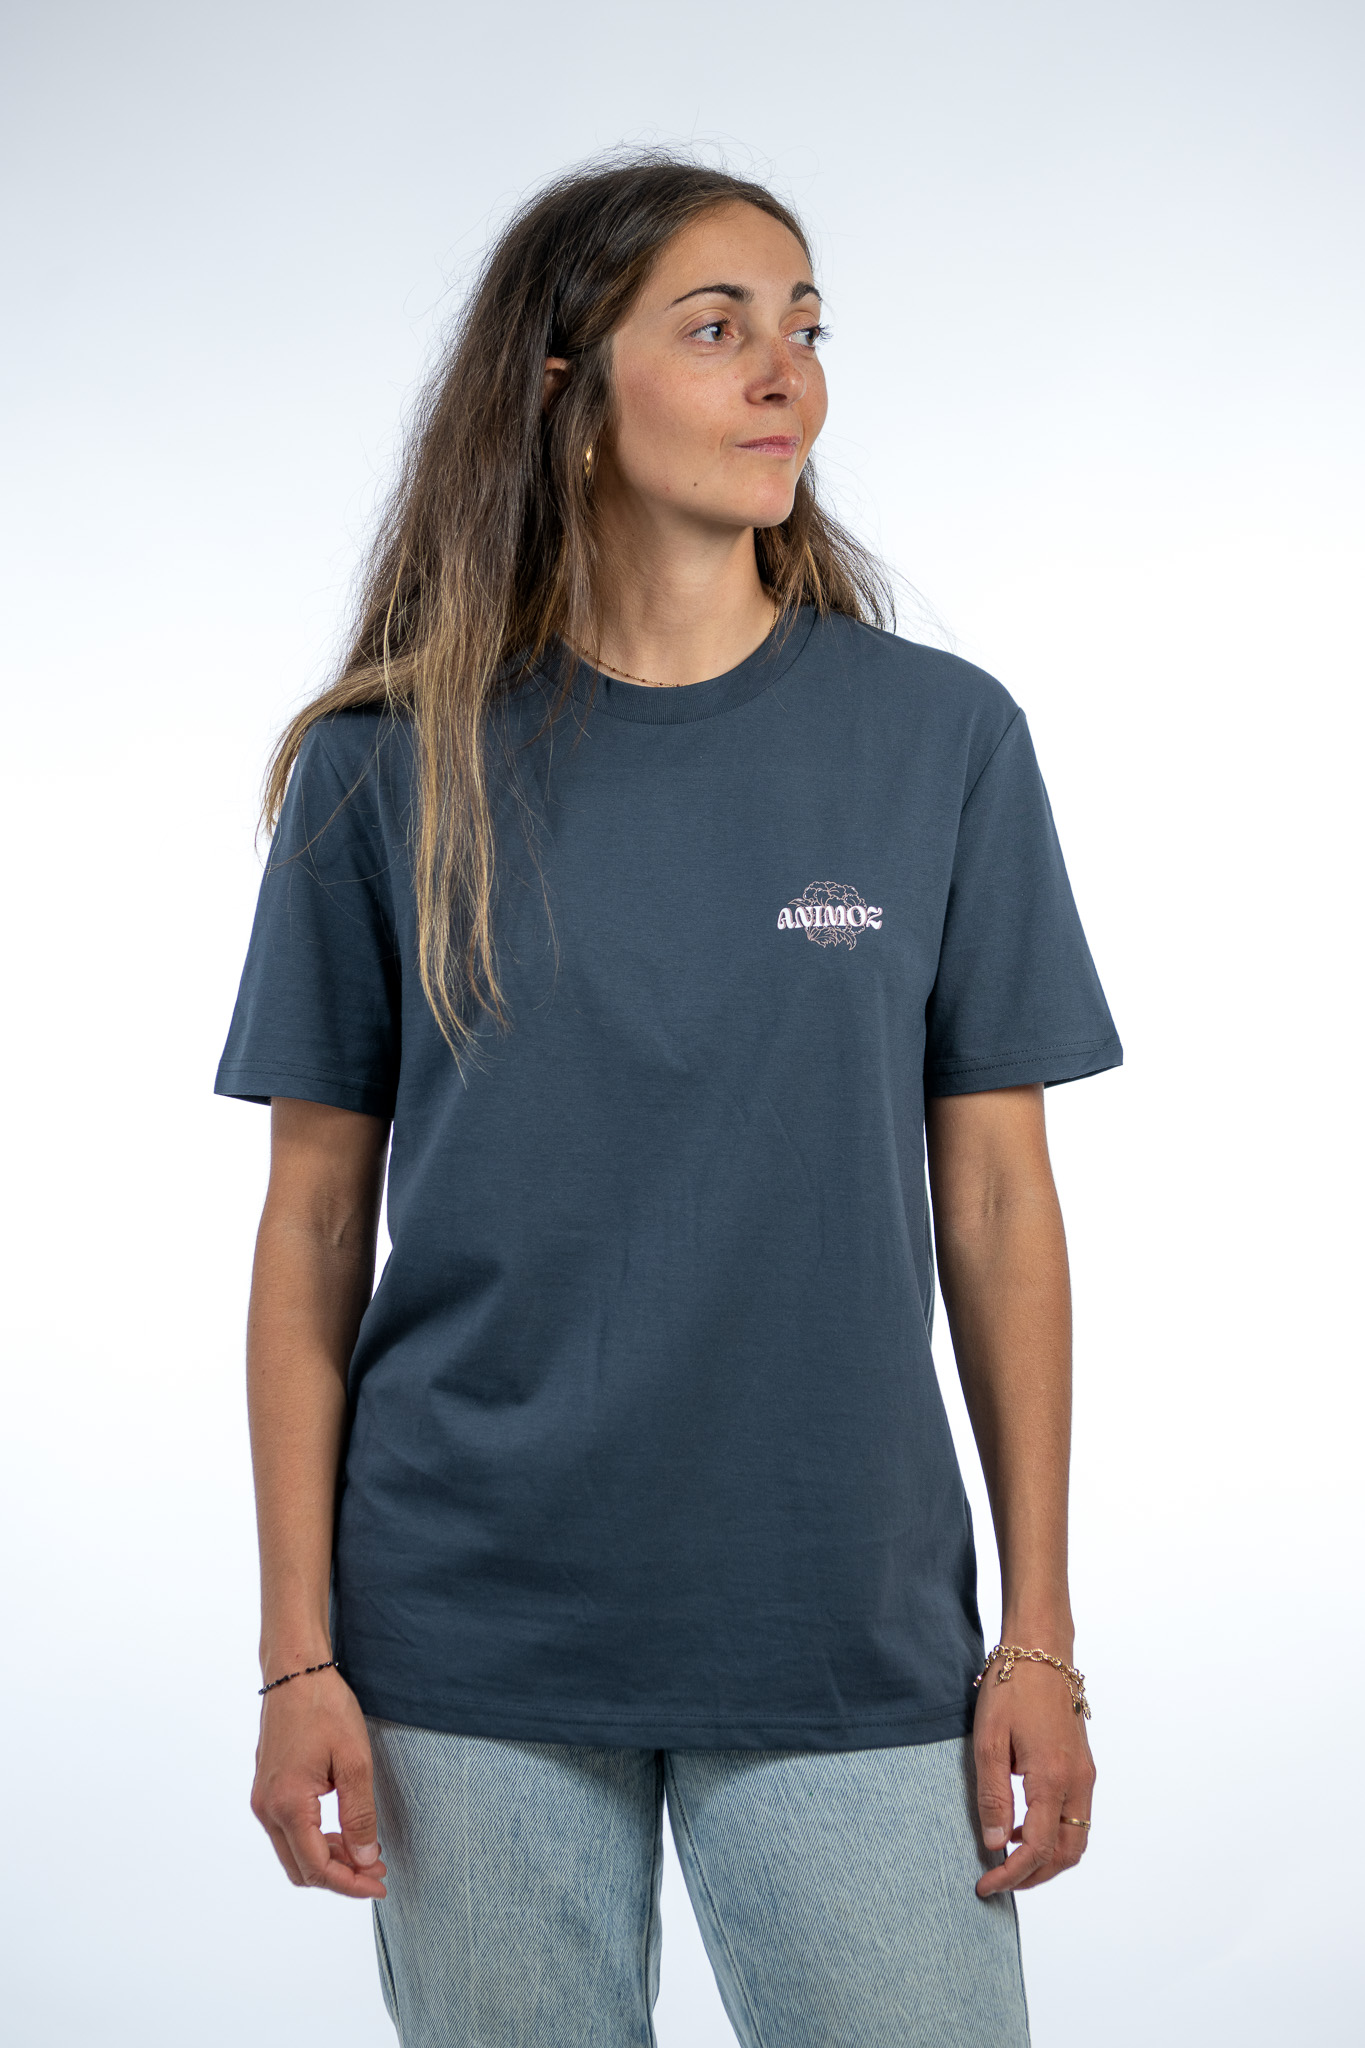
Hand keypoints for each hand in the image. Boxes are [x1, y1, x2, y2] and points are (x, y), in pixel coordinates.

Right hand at [251, 1666, 387, 1898]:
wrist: (295, 1670)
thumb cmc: (325, 1708)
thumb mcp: (354, 1761)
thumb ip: (359, 1815)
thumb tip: (363, 1860)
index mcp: (288, 1805)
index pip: (317, 1868)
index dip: (350, 1884)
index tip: (379, 1885)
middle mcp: (266, 1808)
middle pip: (301, 1868)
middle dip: (340, 1876)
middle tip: (376, 1868)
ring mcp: (262, 1799)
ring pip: (293, 1853)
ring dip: (327, 1859)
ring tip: (365, 1850)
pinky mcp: (266, 1789)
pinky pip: (288, 1832)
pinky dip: (315, 1841)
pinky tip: (343, 1830)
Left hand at [972, 1657, 1093, 1895]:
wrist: (1042, 1652)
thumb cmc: (1011, 1690)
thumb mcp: (989, 1742)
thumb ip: (993, 1796)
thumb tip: (995, 1845)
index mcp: (1053, 1779)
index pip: (1038, 1849)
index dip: (1012, 1875)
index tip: (986, 1885)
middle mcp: (1078, 1783)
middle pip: (1066, 1855)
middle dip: (1034, 1876)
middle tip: (998, 1880)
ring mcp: (1085, 1776)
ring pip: (1077, 1840)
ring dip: (1047, 1859)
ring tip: (1009, 1857)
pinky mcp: (1084, 1767)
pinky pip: (1077, 1818)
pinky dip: (1055, 1836)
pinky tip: (1024, 1826)